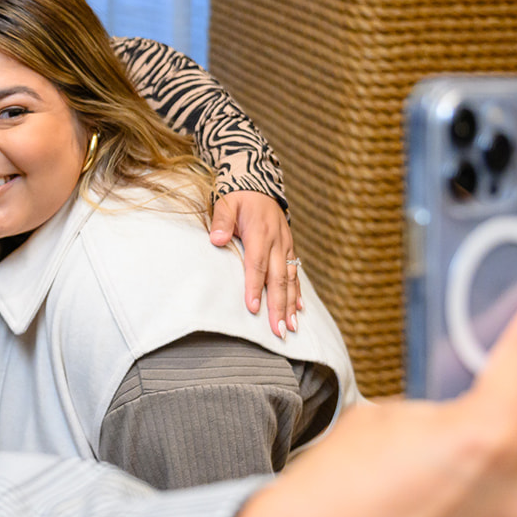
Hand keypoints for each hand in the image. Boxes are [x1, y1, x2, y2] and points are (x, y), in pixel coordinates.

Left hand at [209, 191, 297, 337]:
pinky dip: (298, 293)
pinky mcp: (290, 249)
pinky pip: (295, 273)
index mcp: (260, 232)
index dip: (255, 287)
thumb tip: (217, 240)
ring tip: (290, 327)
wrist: (259, 186)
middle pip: (278, 278)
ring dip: (290, 304)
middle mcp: (277, 242)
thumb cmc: (238, 198)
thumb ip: (221, 221)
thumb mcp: (226, 202)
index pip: (257, 264)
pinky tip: (299, 310)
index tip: (253, 308)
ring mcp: (286, 246)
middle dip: (279, 306)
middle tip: (278, 330)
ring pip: (290, 279)